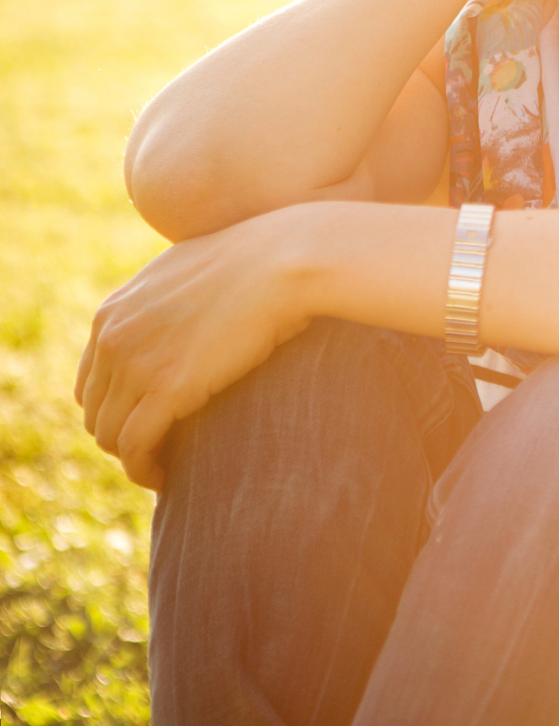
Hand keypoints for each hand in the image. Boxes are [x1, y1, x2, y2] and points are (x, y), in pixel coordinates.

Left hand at [73, 207, 314, 490]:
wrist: (284, 262)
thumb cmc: (258, 263)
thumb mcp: (192, 271)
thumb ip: (169, 297)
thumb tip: (187, 312)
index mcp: (113, 312)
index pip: (92, 381)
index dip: (116, 410)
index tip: (148, 424)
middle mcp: (113, 336)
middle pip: (97, 412)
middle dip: (123, 436)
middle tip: (161, 452)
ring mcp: (136, 362)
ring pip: (110, 434)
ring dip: (133, 458)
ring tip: (165, 468)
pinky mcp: (166, 387)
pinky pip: (135, 446)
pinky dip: (144, 470)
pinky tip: (166, 478)